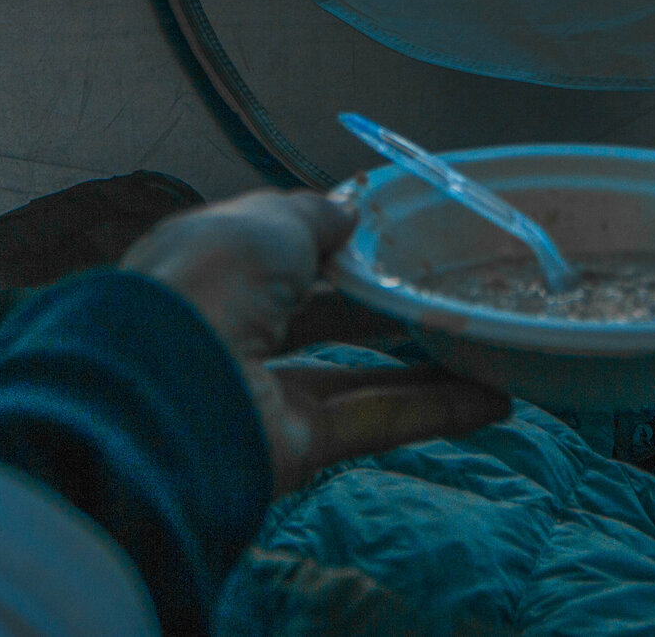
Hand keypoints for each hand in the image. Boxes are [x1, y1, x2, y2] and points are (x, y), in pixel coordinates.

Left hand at [121, 189, 509, 488]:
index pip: (278, 246)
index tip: (397, 227)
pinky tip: (493, 401)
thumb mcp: (263, 223)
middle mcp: (236, 325)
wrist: (161, 401)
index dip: (335, 236)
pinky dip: (433, 411)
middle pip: (324, 310)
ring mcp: (266, 390)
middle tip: (451, 285)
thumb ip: (313, 214)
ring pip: (357, 369)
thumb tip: (351, 208)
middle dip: (385, 299)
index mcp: (212, 264)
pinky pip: (374, 421)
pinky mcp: (296, 447)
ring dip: (425, 360)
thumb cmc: (203, 288)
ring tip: (488, 343)